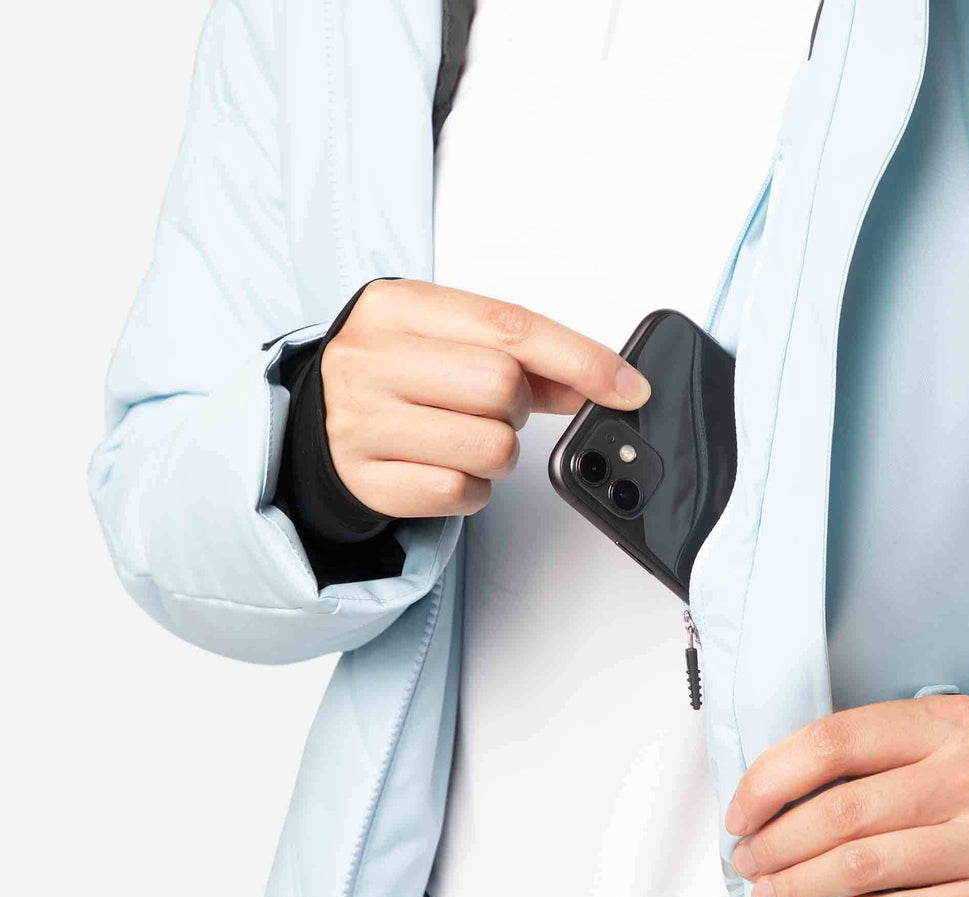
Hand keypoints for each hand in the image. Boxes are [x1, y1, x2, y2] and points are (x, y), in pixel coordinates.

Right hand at [320, 279, 650, 517]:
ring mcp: (359, 423)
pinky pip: (458, 493)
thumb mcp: (446, 340)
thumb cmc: (394, 373)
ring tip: (466, 439)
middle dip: (517, 406)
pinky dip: (471, 488)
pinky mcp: (364, 480)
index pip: (509, 326)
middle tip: (492, 408)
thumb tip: (604, 378)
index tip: (628, 386)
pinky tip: (446, 468)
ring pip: (489, 446)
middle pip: (501, 386)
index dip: (580, 358)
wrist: (316, 418)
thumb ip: (522, 355)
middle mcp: (368, 360)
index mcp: (395, 307)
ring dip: (499, 452)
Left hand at [726, 694, 968, 896]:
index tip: (741, 812)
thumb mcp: (924, 738)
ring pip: (864, 866)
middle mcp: (968, 777)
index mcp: (939, 725)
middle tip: (748, 858)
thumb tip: (768, 790)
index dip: (770, 780)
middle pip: (841, 811)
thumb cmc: (965, 776)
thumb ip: (859, 751)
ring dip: (800, 883)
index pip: (830, 742)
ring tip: (771, 890)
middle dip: (776, 841)